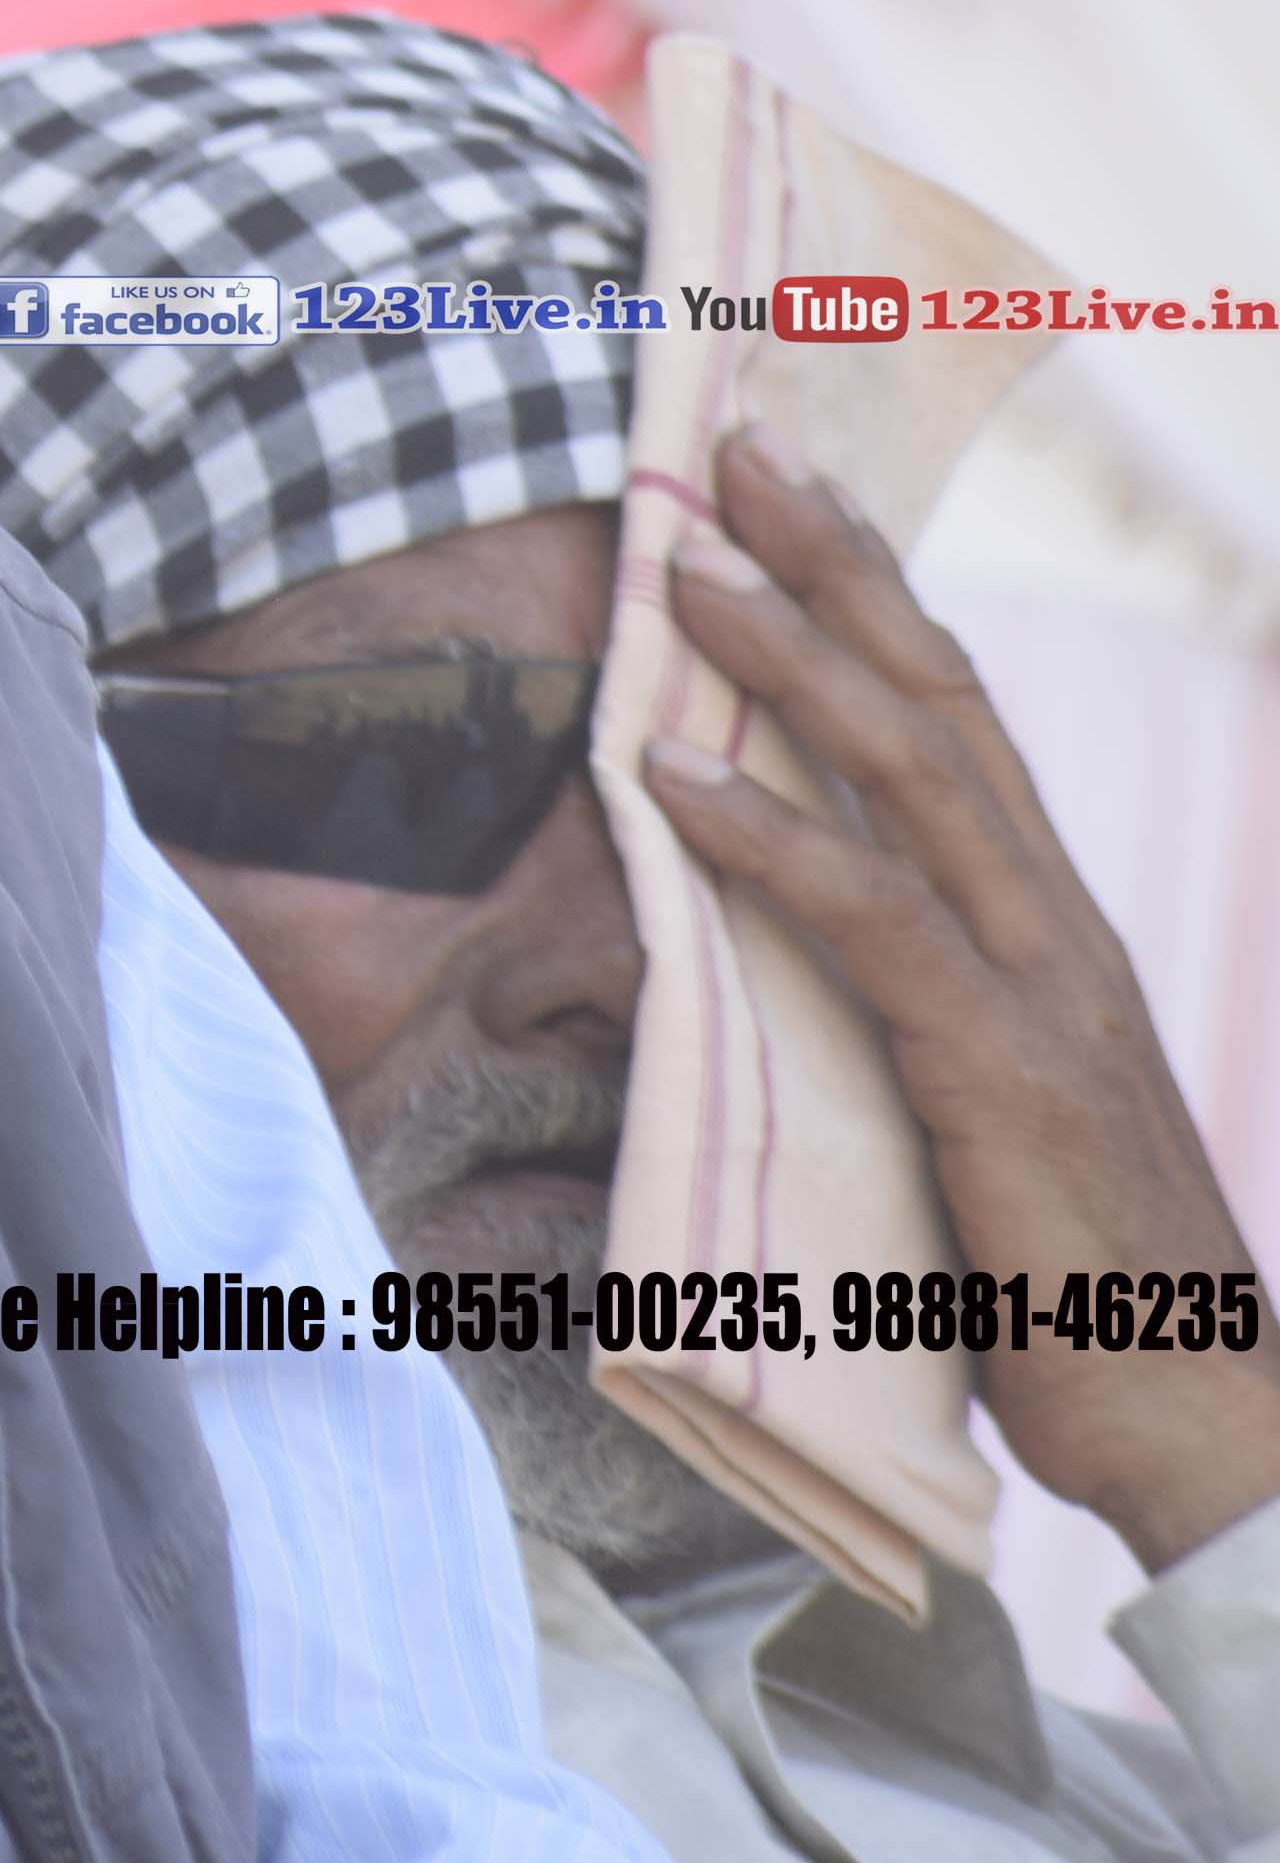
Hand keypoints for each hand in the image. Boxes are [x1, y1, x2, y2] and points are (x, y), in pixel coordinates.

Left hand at [646, 428, 1279, 1573]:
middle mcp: (1055, 922)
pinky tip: (668, 776)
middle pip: (936, 696)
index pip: (961, 716)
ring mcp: (1037, 985)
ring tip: (679, 563)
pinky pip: (867, 914)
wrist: (1194, 1415)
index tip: (798, 492)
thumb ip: (911, 1018)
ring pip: (904, 770)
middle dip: (831, 561)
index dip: (879, 595)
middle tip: (731, 447)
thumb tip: (788, 963)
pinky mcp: (997, 1065)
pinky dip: (761, 832)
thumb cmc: (1068, 1280)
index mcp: (1053, 923)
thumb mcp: (980, 1110)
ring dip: (783, 654)